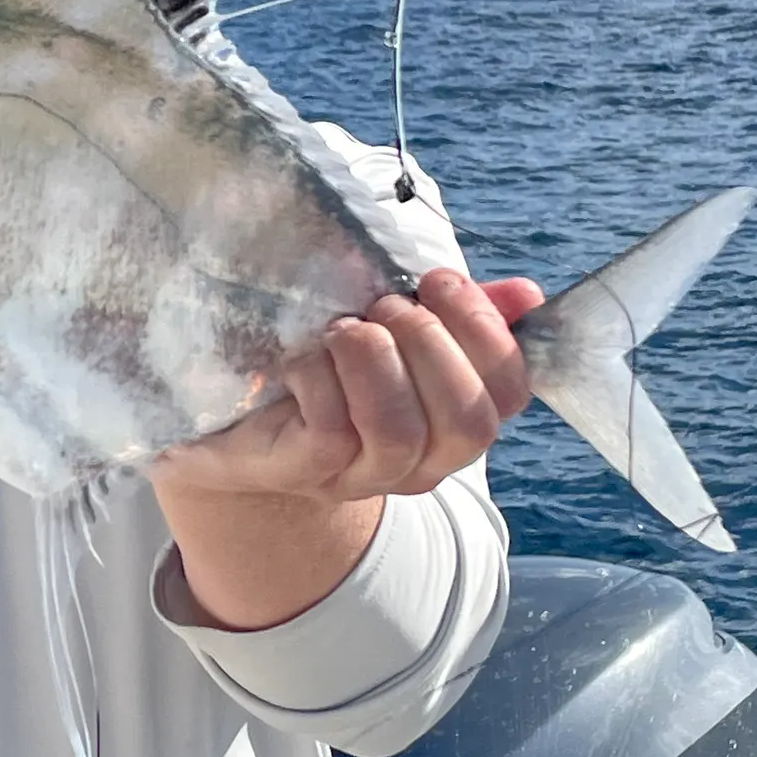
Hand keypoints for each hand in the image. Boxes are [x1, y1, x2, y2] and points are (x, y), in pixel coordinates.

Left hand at [151, 269, 546, 502]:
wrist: (231, 420)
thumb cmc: (322, 368)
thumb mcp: (390, 332)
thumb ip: (454, 314)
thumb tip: (525, 295)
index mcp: (450, 420)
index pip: (508, 393)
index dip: (485, 332)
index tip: (438, 281)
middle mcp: (419, 460)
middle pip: (469, 422)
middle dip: (431, 345)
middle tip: (384, 307)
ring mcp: (362, 476)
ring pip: (400, 431)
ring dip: (376, 362)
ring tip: (346, 329)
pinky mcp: (305, 473)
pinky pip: (333, 434)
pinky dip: (321, 379)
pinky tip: (302, 357)